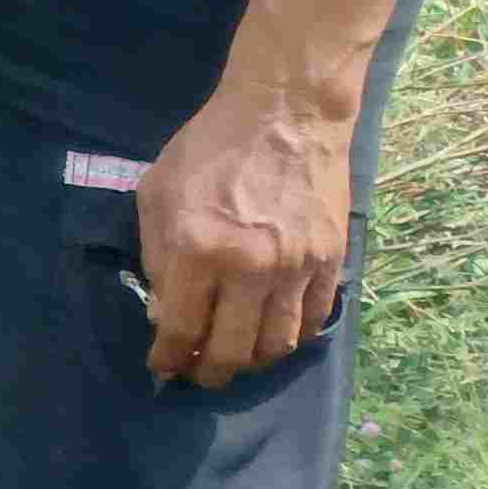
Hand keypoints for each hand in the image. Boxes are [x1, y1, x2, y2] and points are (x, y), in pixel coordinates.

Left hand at [133, 76, 357, 388]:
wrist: (286, 113)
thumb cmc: (210, 147)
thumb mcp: (158, 192)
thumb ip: (156, 255)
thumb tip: (164, 309)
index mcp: (198, 248)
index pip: (181, 327)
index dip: (168, 356)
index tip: (162, 366)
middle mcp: (250, 266)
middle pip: (231, 350)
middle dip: (209, 373)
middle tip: (198, 375)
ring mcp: (297, 267)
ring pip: (277, 344)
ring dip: (252, 361)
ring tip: (235, 359)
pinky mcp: (331, 262)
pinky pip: (313, 320)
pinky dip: (292, 337)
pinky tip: (273, 334)